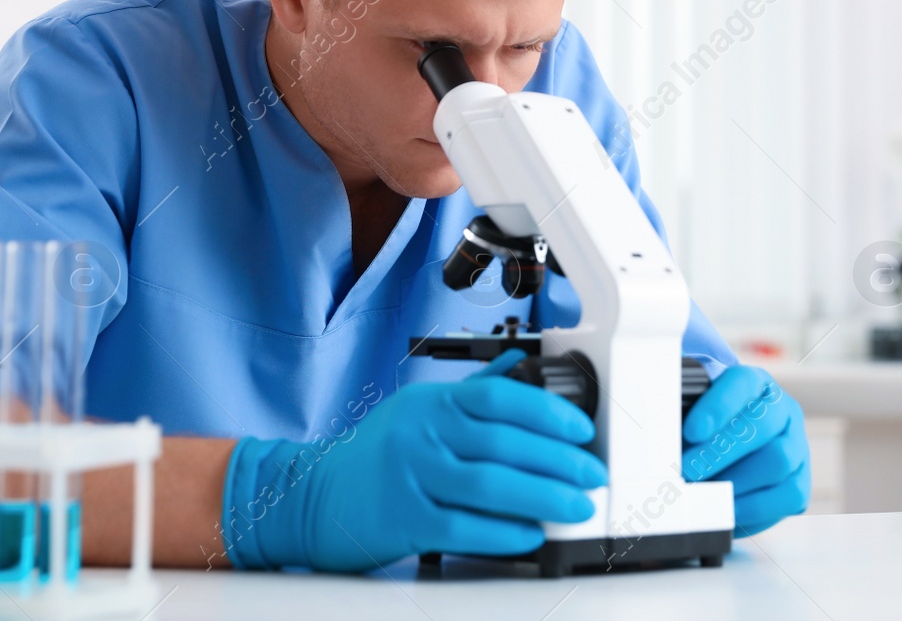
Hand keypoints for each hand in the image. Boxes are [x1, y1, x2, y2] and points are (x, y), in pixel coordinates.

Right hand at [223, 350, 605, 571]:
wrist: (308, 498)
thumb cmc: (372, 456)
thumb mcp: (419, 410)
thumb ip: (471, 392)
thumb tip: (520, 367)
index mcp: (432, 403)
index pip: (501, 397)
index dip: (549, 412)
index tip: (583, 430)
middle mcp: (421, 433)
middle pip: (504, 443)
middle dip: (560, 461)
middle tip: (593, 475)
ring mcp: (410, 476)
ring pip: (490, 484)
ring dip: (544, 497)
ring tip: (576, 506)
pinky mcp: (402, 520)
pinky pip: (464, 526)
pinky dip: (505, 532)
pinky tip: (533, 534)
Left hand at [681, 365, 808, 536]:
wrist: (736, 447)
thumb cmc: (711, 429)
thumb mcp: (696, 413)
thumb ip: (682, 418)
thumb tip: (665, 439)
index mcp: (755, 383)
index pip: (741, 385)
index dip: (718, 408)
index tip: (691, 431)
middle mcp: (782, 410)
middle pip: (761, 426)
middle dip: (720, 452)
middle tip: (687, 472)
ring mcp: (797, 445)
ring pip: (779, 461)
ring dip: (737, 482)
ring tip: (704, 494)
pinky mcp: (801, 480)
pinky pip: (789, 495)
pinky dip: (755, 508)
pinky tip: (727, 511)